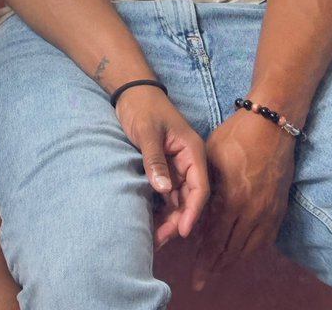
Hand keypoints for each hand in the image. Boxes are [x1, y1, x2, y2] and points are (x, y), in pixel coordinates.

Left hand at [114, 85, 209, 246]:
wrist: (132, 92)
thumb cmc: (143, 107)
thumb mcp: (148, 132)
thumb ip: (155, 160)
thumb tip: (163, 190)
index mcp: (193, 151)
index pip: (200, 187)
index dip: (193, 211)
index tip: (183, 231)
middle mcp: (189, 161)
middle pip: (190, 198)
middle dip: (178, 220)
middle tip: (161, 240)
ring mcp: (178, 166)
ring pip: (178, 199)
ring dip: (169, 218)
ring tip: (155, 238)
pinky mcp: (166, 169)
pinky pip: (167, 194)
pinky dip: (162, 209)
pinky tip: (152, 223)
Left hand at [193, 111, 295, 289]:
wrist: (271, 125)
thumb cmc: (234, 136)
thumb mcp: (208, 158)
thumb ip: (202, 188)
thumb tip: (191, 211)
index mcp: (230, 199)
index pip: (214, 239)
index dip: (204, 260)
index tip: (195, 276)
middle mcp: (251, 211)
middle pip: (232, 249)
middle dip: (216, 266)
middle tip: (203, 279)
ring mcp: (268, 211)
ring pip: (250, 248)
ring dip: (233, 261)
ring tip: (220, 269)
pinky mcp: (279, 207)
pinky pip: (266, 239)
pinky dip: (252, 250)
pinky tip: (243, 253)